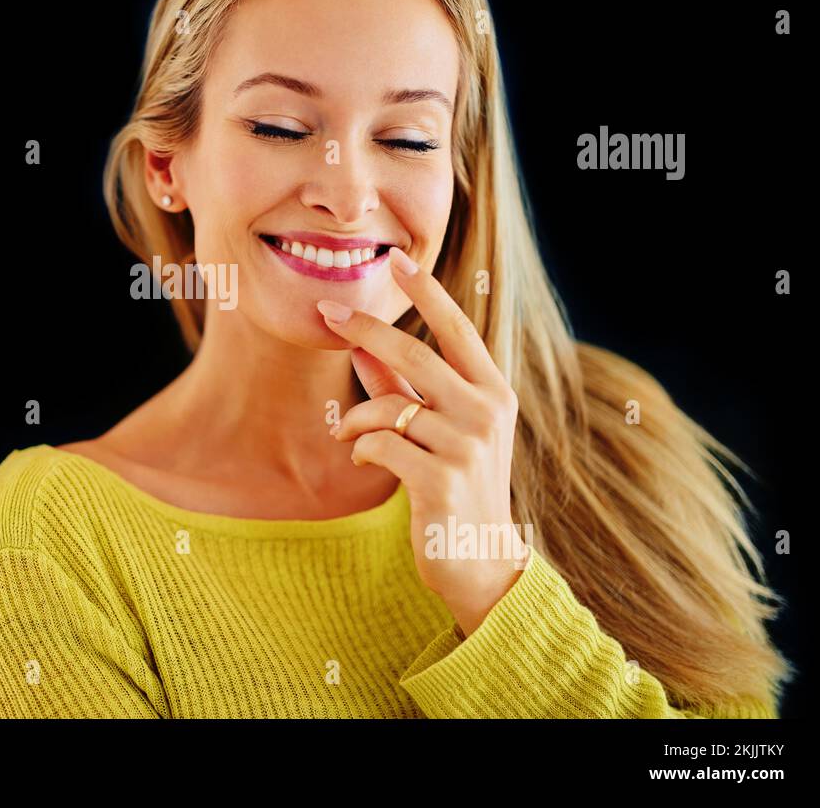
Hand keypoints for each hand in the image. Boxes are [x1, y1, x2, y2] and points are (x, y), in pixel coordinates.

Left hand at [317, 247, 525, 636]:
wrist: (479, 561)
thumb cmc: (456, 488)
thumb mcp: (438, 430)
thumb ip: (403, 388)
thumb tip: (361, 347)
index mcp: (492, 392)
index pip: (457, 328)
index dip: (426, 291)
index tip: (397, 258)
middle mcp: (486, 412)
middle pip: (414, 353)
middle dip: (364, 329)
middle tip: (327, 313)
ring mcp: (467, 446)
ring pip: (388, 405)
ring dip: (357, 419)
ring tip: (350, 436)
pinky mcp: (441, 480)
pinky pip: (380, 445)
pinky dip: (363, 450)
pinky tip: (368, 463)